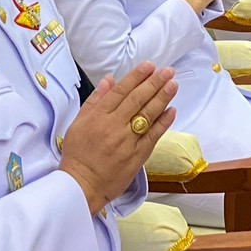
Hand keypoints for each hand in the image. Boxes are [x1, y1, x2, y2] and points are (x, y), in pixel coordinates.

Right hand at [59, 63, 177, 214]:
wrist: (81, 184)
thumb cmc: (78, 154)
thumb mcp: (78, 122)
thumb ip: (95, 100)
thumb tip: (110, 80)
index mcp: (98, 116)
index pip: (121, 91)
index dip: (137, 77)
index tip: (149, 66)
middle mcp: (114, 126)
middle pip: (137, 100)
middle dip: (154, 83)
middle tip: (168, 71)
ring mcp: (127, 141)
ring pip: (147, 115)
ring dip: (162, 98)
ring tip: (173, 85)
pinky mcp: (137, 156)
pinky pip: (153, 135)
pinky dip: (163, 122)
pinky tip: (172, 110)